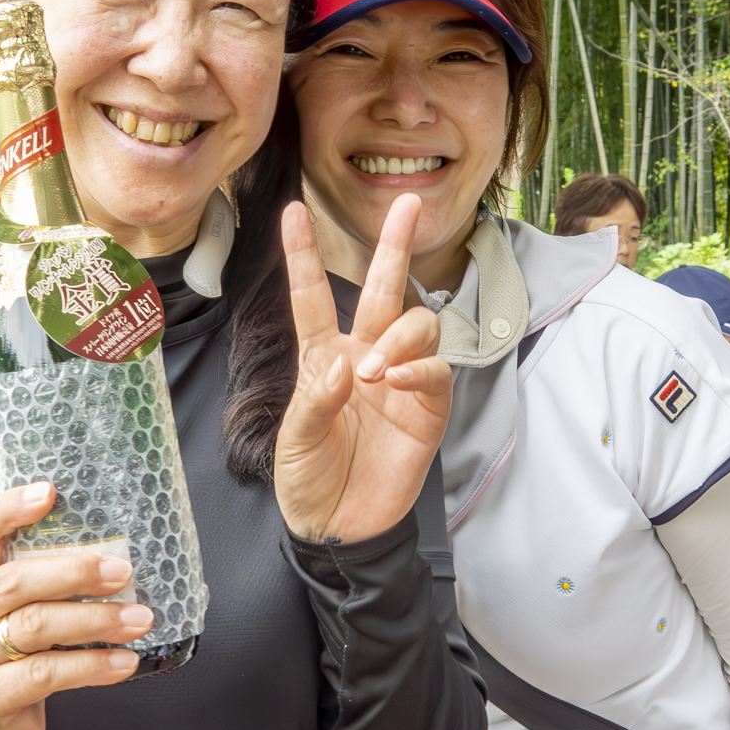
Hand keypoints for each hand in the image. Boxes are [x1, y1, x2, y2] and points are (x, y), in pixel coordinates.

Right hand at [0, 483, 154, 729]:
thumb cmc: (9, 651)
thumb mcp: (14, 610)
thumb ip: (43, 579)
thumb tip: (115, 552)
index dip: (7, 509)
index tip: (49, 491)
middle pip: (16, 582)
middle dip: (74, 573)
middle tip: (122, 572)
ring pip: (36, 628)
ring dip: (95, 621)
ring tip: (138, 619)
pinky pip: (45, 675)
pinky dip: (91, 667)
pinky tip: (124, 662)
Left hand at [273, 195, 452, 544]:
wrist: (339, 525)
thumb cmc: (308, 478)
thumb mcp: (295, 440)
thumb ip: (316, 400)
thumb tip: (345, 362)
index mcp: (323, 357)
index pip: (313, 297)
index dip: (304, 255)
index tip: (294, 212)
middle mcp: (365, 357)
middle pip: (383, 290)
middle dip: (394, 245)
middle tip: (406, 203)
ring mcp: (399, 381)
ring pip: (416, 326)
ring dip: (400, 336)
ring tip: (376, 369)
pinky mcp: (427, 409)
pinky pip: (434, 372)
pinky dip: (419, 368)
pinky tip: (396, 380)